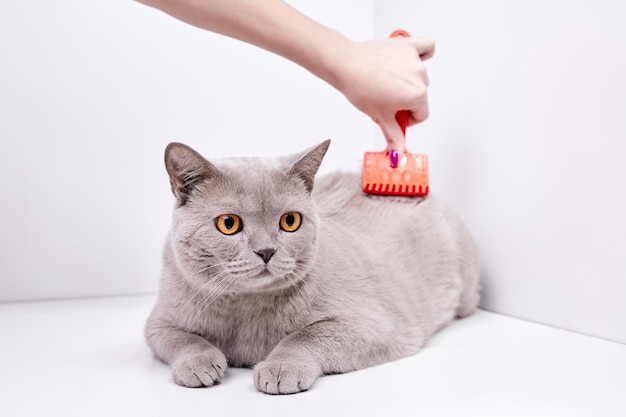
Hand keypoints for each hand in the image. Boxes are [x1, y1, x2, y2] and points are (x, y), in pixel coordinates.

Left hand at [333, 36, 434, 157]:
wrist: (344, 65)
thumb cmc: (359, 86)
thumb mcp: (379, 117)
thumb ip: (394, 137)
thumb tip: (399, 153)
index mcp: (416, 95)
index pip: (421, 115)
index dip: (407, 118)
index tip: (395, 115)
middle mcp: (419, 76)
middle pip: (421, 96)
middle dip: (405, 100)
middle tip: (386, 100)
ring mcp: (414, 59)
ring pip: (421, 76)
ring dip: (408, 81)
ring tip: (388, 82)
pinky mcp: (408, 45)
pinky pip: (427, 47)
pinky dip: (422, 54)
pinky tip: (409, 62)